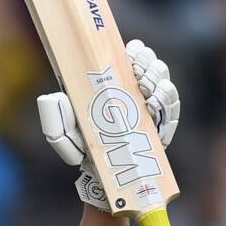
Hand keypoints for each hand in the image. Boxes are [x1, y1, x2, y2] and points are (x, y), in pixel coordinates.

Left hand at [37, 39, 179, 210]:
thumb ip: (56, 117)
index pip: (132, 61)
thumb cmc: (83, 150)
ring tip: (144, 84)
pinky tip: (154, 99)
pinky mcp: (163, 128)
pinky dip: (166, 100)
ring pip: (164, 84)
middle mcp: (137, 95)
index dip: (136, 52)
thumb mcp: (64, 134)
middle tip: (138, 66)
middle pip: (152, 68)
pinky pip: (172, 110)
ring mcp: (152, 111)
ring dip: (157, 78)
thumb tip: (52, 98)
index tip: (132, 49)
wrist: (102, 176)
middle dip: (148, 63)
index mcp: (117, 88)